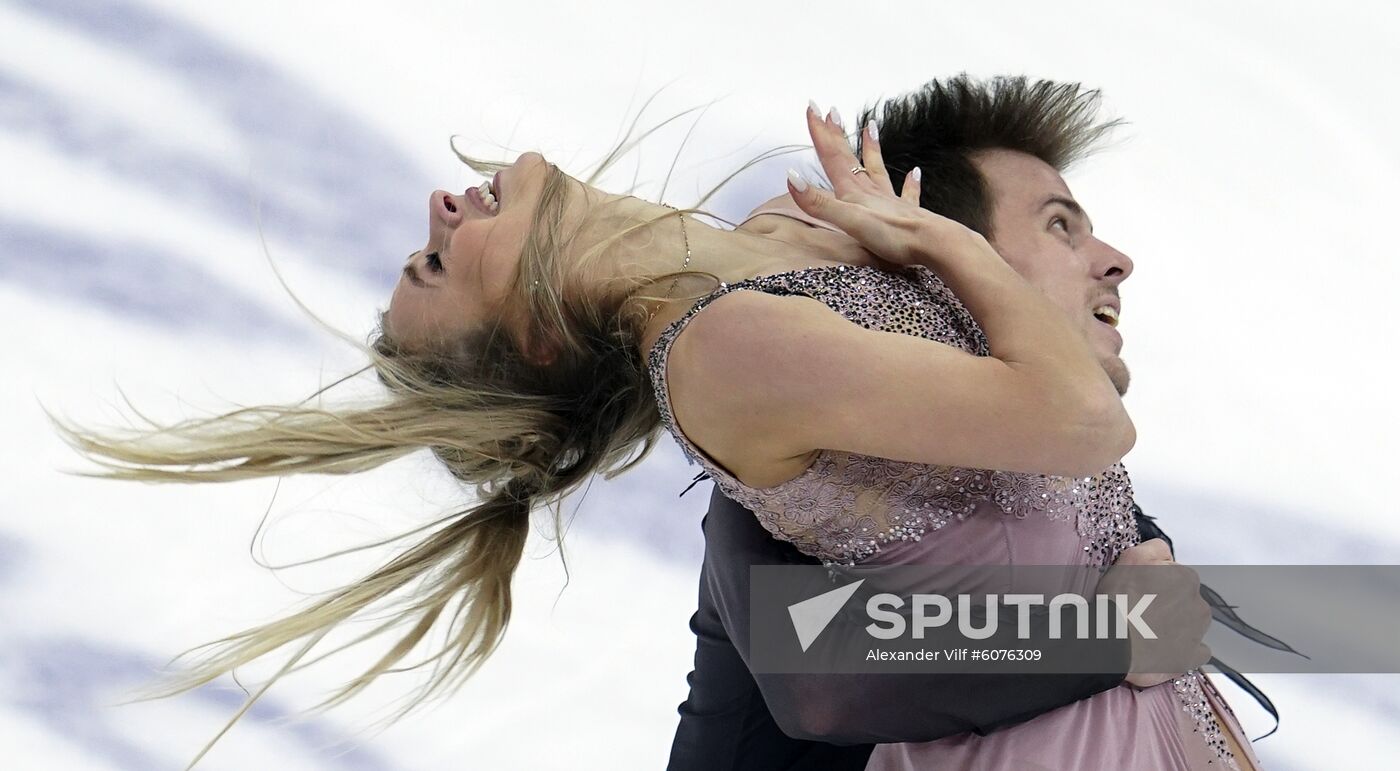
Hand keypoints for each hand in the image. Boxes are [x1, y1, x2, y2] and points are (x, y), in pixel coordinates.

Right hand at [785, 103, 991, 268]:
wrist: (933, 244)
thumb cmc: (892, 235)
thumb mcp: (848, 221)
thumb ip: (819, 203)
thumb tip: (793, 177)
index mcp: (854, 192)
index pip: (832, 157)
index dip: (820, 133)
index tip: (812, 108)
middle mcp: (871, 191)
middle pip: (849, 158)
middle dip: (836, 135)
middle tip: (830, 111)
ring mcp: (890, 201)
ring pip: (877, 169)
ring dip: (872, 148)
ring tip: (870, 126)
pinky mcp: (908, 214)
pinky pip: (907, 194)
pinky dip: (910, 183)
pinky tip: (915, 173)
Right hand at [1098, 538, 1212, 688]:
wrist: (1114, 645)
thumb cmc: (1119, 604)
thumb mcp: (1130, 558)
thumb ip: (1154, 548)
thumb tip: (1163, 551)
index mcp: (1186, 578)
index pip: (1174, 575)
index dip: (1154, 582)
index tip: (1139, 590)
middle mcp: (1198, 604)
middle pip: (1183, 599)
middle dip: (1165, 603)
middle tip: (1138, 610)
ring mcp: (1197, 633)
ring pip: (1188, 623)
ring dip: (1173, 625)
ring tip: (1145, 630)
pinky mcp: (1192, 656)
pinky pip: (1193, 650)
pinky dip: (1180, 648)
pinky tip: (1161, 646)